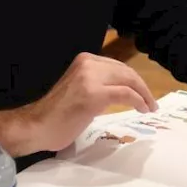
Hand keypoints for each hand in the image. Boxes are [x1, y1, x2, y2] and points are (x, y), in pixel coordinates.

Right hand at [18, 53, 158, 152]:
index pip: (116, 66)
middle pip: (125, 71)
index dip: (133, 79)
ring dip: (143, 94)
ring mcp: (90, 78)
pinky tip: (142, 109)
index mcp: (83, 61)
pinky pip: (125, 94)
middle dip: (141, 86)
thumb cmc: (54, 114)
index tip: (143, 92)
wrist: (35, 126)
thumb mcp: (77, 89)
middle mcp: (87, 64)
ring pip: (128, 80)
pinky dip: (138, 101)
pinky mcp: (94, 94)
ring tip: (149, 106)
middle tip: (150, 101)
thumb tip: (118, 91)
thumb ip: (95, 84)